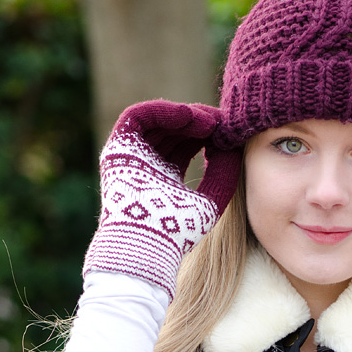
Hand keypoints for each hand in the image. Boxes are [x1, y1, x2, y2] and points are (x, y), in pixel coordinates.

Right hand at [83, 100, 242, 299]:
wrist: (149, 240)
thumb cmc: (180, 231)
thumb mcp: (211, 201)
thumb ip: (223, 175)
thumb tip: (233, 146)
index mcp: (166, 180)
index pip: (186, 147)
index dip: (207, 135)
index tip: (228, 131)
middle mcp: (147, 166)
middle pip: (173, 132)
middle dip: (198, 123)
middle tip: (222, 121)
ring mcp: (131, 156)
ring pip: (157, 122)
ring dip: (184, 115)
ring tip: (209, 120)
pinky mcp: (118, 148)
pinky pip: (138, 117)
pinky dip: (163, 110)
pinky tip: (187, 115)